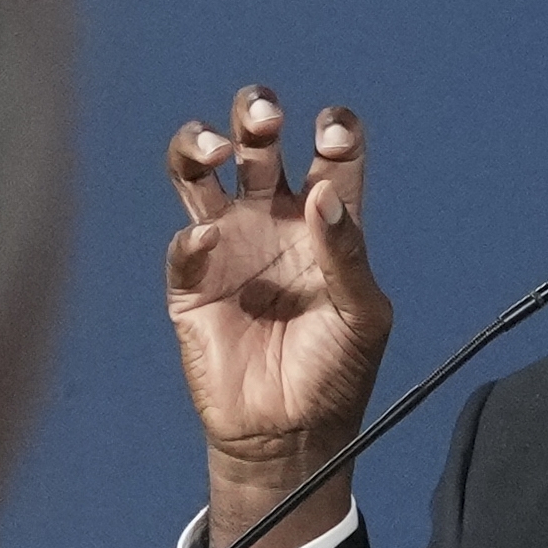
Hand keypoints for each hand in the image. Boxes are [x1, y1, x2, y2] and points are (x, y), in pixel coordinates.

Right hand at [166, 87, 392, 547]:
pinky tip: (207, 238)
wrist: (289, 434)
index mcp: (326, 219)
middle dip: (256, 116)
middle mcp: (274, 219)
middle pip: (258, 145)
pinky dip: (192, 237)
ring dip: (201, 144)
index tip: (332, 132)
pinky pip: (184, 245)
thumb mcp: (363, 316)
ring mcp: (229, 244)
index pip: (331, 156)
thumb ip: (347, 255)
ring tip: (214, 143)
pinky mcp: (192, 283)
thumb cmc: (337, 372)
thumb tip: (323, 197)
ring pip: (202, 173)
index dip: (334, 132)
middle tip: (264, 112)